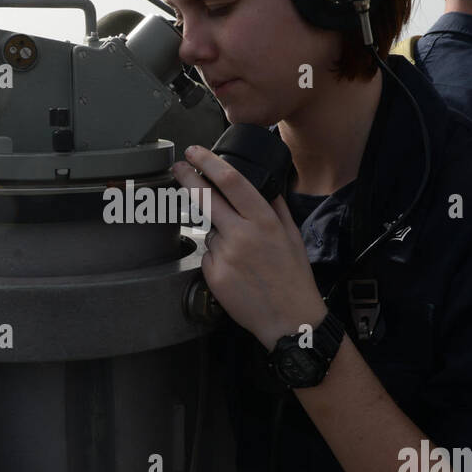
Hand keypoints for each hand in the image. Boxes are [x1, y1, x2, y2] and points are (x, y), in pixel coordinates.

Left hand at [172, 145, 325, 349]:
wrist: (289, 319)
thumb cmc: (293, 278)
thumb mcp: (292, 235)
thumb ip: (275, 206)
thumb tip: (264, 184)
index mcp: (263, 220)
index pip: (230, 181)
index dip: (208, 162)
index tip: (195, 152)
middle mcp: (241, 234)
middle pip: (205, 197)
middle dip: (187, 178)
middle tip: (178, 168)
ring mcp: (224, 255)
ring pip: (209, 231)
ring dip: (217, 233)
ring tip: (242, 255)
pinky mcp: (213, 275)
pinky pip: (208, 255)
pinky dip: (217, 257)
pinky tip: (236, 270)